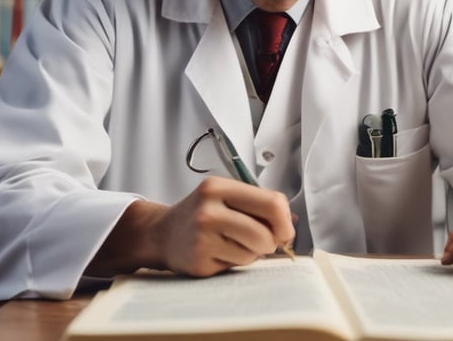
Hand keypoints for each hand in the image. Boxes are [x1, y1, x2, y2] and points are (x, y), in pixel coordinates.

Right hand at [86, 176, 294, 277]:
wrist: (162, 234)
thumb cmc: (203, 215)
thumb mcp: (226, 197)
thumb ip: (258, 206)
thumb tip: (290, 225)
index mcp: (219, 187)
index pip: (271, 203)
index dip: (285, 221)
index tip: (285, 230)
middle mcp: (208, 209)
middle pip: (265, 233)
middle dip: (271, 242)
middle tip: (262, 241)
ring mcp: (202, 236)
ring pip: (253, 252)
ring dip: (252, 253)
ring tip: (234, 244)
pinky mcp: (199, 260)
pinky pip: (237, 265)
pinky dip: (236, 262)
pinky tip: (220, 253)